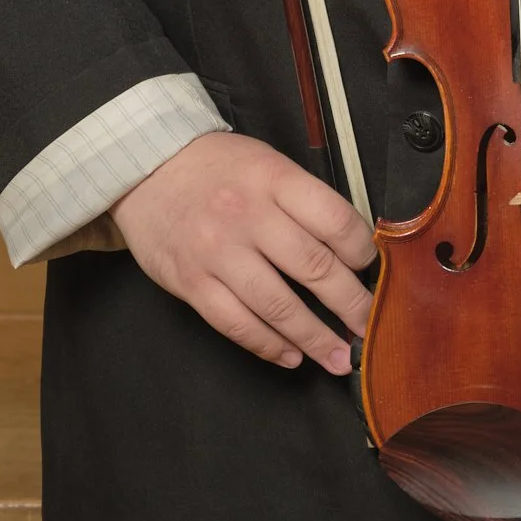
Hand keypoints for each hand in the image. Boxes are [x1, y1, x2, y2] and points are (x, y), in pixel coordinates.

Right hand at [109, 131, 374, 373]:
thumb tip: (348, 247)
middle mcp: (248, 216)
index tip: (372, 270)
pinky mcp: (191, 282)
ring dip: (315, 339)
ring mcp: (218, 252)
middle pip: (314, 268)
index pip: (334, 220)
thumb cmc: (218, 166)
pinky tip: (291, 356)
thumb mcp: (266, 162)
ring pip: (278, 306)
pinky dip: (269, 346)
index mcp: (274, 179)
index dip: (362, 252)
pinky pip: (237, 325)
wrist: (148, 165)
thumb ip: (303, 199)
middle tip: (369, 328)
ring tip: (339, 358)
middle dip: (350, 306)